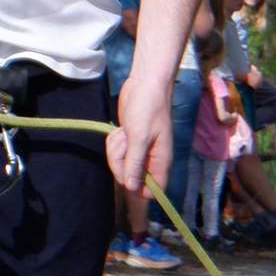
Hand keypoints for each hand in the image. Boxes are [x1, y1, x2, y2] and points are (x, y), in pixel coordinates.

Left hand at [109, 73, 171, 201]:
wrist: (145, 84)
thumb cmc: (147, 108)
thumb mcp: (139, 136)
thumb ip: (134, 164)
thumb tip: (131, 188)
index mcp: (160, 161)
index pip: (153, 190)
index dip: (138, 189)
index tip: (127, 173)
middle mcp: (150, 160)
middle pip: (130, 179)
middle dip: (120, 162)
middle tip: (125, 142)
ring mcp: (138, 152)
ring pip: (120, 165)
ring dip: (116, 149)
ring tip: (124, 132)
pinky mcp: (129, 143)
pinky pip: (116, 153)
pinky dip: (115, 142)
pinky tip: (121, 129)